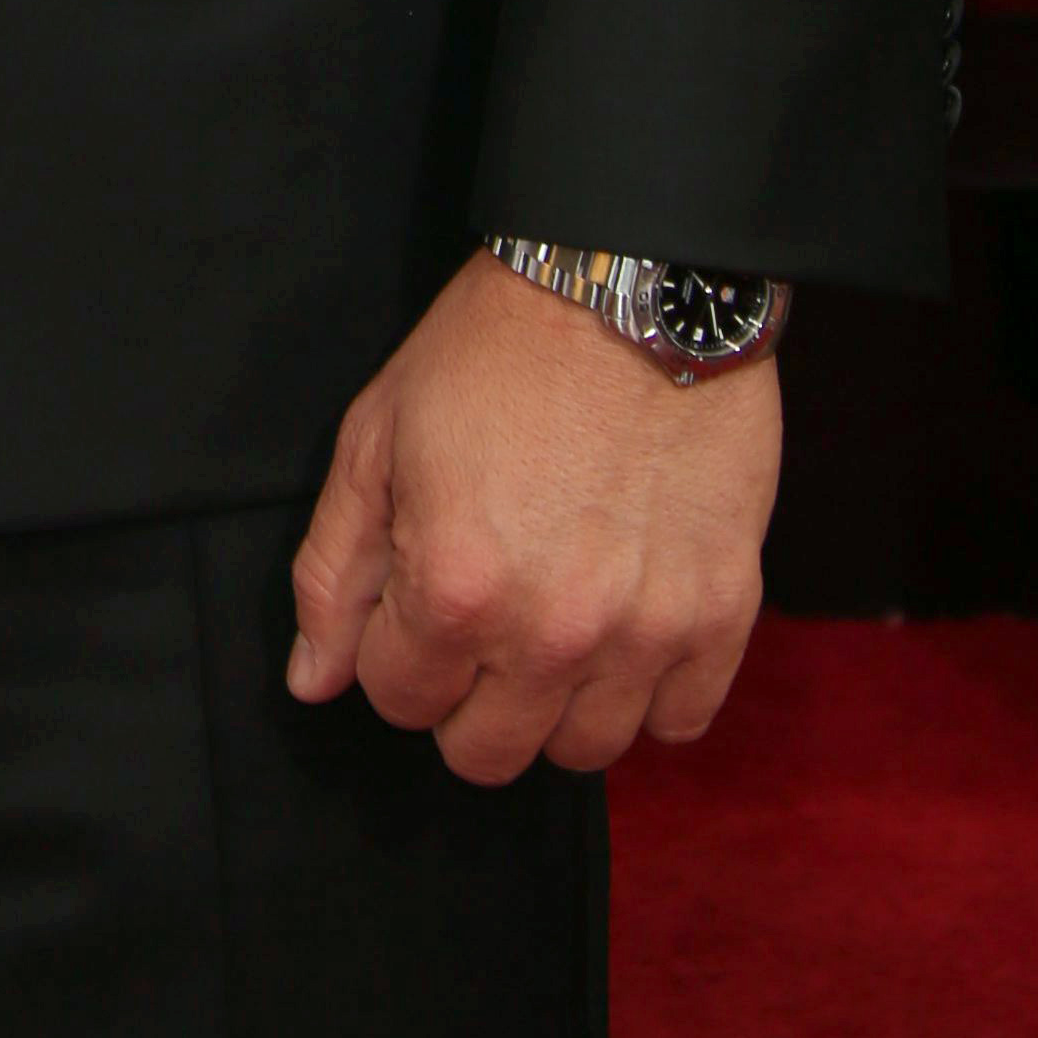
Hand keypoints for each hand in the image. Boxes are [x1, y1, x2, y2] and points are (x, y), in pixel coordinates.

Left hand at [286, 250, 776, 783]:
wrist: (626, 283)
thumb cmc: (492, 351)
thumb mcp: (377, 438)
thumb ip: (333, 572)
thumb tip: (313, 681)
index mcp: (453, 587)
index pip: (398, 700)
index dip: (395, 649)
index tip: (417, 595)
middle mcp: (551, 631)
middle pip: (488, 753)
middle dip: (464, 695)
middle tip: (479, 619)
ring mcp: (645, 630)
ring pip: (585, 752)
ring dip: (556, 702)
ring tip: (552, 619)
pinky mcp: (723, 612)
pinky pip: (682, 722)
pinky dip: (650, 692)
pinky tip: (624, 626)